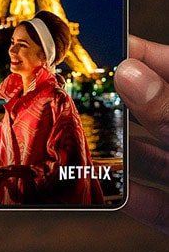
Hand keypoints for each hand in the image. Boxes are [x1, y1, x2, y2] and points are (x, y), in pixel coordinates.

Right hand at [114, 35, 168, 234]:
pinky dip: (139, 199)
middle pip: (163, 114)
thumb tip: (130, 73)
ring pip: (160, 159)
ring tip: (96, 141)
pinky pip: (164, 204)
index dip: (148, 57)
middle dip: (126, 105)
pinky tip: (117, 191)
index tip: (114, 47)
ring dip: (128, 154)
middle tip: (91, 96)